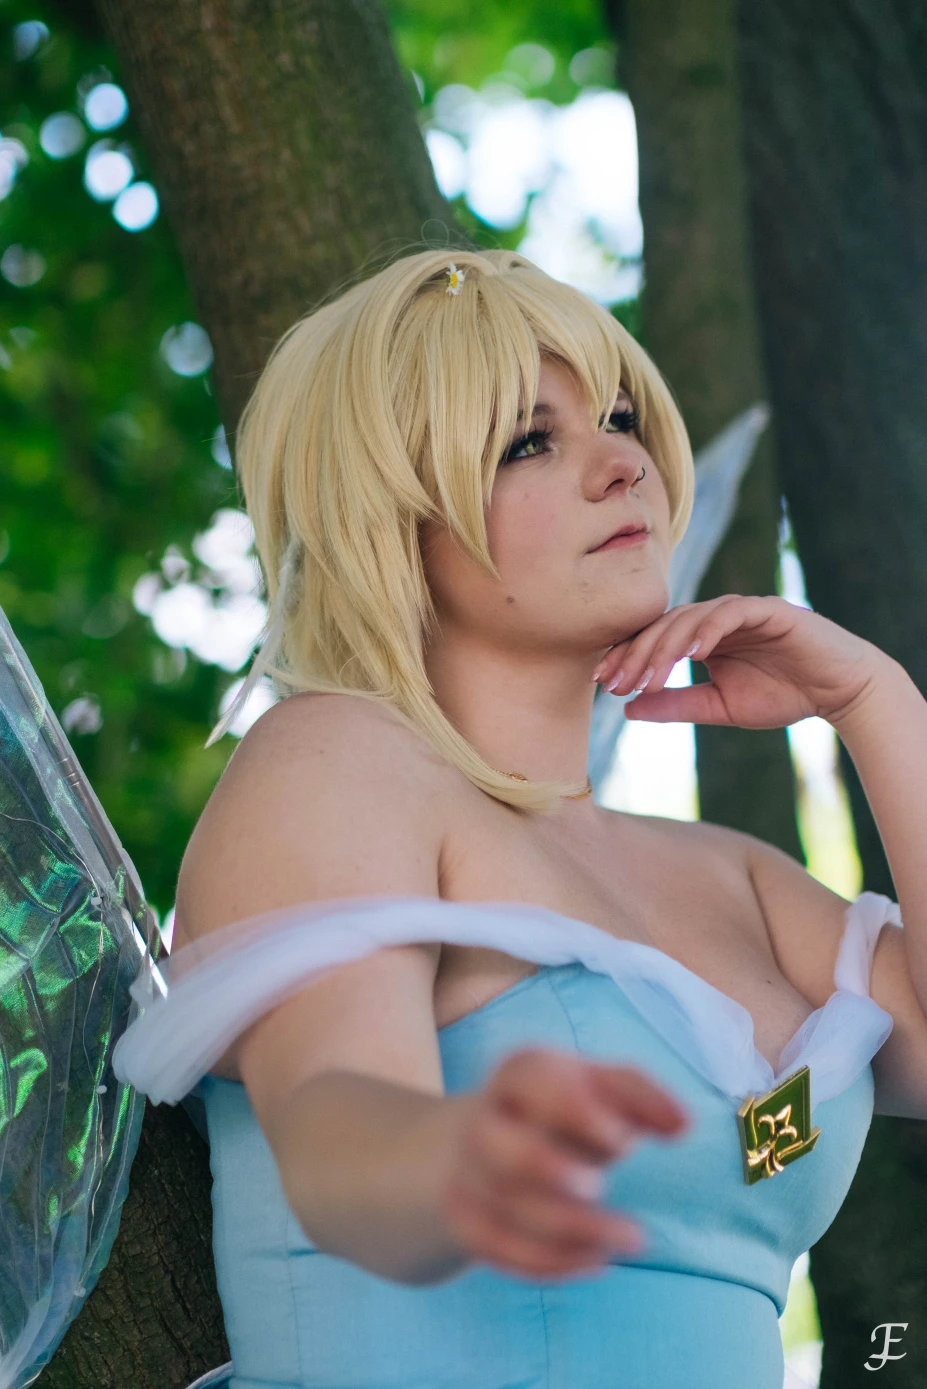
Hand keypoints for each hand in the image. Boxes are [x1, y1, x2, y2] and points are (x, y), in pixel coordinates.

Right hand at [438, 1047, 688, 1281]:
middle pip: (506, 1152)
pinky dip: (551, 1264)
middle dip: (555, 1173)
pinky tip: (598, 1261)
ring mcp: (468, 1171)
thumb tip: (684, 1126)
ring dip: (574, 1232)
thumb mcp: (603, 1087)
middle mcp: (484, 1118)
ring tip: (630, 1239)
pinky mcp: (464, 1217)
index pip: (534, 1080)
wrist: (492, 1137)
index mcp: (519, 1073)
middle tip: (601, 1186)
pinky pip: (497, 1249)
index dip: (580, 1113)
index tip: (623, 1138)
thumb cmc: (568, 1109)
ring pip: (508, 1210)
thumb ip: (644, 1097)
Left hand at [593, 594, 884, 728]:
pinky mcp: (769, 609)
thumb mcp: (721, 707)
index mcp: (702, 638)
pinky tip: (693, 653)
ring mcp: (741, 610)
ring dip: (666, 646)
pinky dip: (710, 629)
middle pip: (663, 626)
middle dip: (637, 654)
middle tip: (617, 682)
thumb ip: (678, 705)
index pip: (654, 640)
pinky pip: (732, 612)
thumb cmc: (783, 695)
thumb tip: (629, 711)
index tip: (604, 684)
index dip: (627, 658)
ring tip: (649, 675)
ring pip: (690, 618)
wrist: (839, 692)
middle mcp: (716, 619)